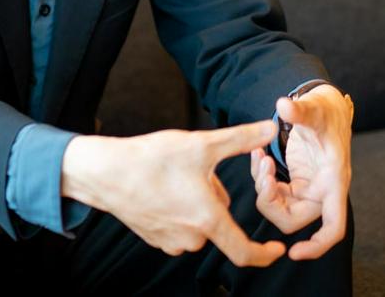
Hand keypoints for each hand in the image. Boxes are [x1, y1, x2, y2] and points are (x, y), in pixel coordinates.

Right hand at [62, 120, 285, 267]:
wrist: (106, 172)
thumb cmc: (152, 159)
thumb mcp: (201, 144)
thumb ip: (240, 138)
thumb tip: (270, 128)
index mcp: (208, 219)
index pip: (245, 252)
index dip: (265, 255)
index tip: (278, 250)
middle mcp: (191, 237)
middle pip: (219, 223)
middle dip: (217, 199)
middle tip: (201, 171)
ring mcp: (171, 241)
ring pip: (200, 224)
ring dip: (199, 205)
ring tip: (179, 178)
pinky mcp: (155, 238)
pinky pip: (181, 227)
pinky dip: (181, 211)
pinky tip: (166, 188)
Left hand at [249, 85, 352, 259]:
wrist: (324, 107)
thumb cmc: (327, 111)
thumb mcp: (316, 109)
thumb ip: (301, 111)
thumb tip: (284, 105)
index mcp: (334, 181)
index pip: (333, 226)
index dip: (317, 245)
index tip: (294, 253)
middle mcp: (321, 190)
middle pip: (292, 219)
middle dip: (270, 201)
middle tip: (263, 171)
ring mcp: (306, 187)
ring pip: (278, 206)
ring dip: (262, 186)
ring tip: (259, 156)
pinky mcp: (294, 182)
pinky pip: (272, 191)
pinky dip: (261, 176)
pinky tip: (258, 154)